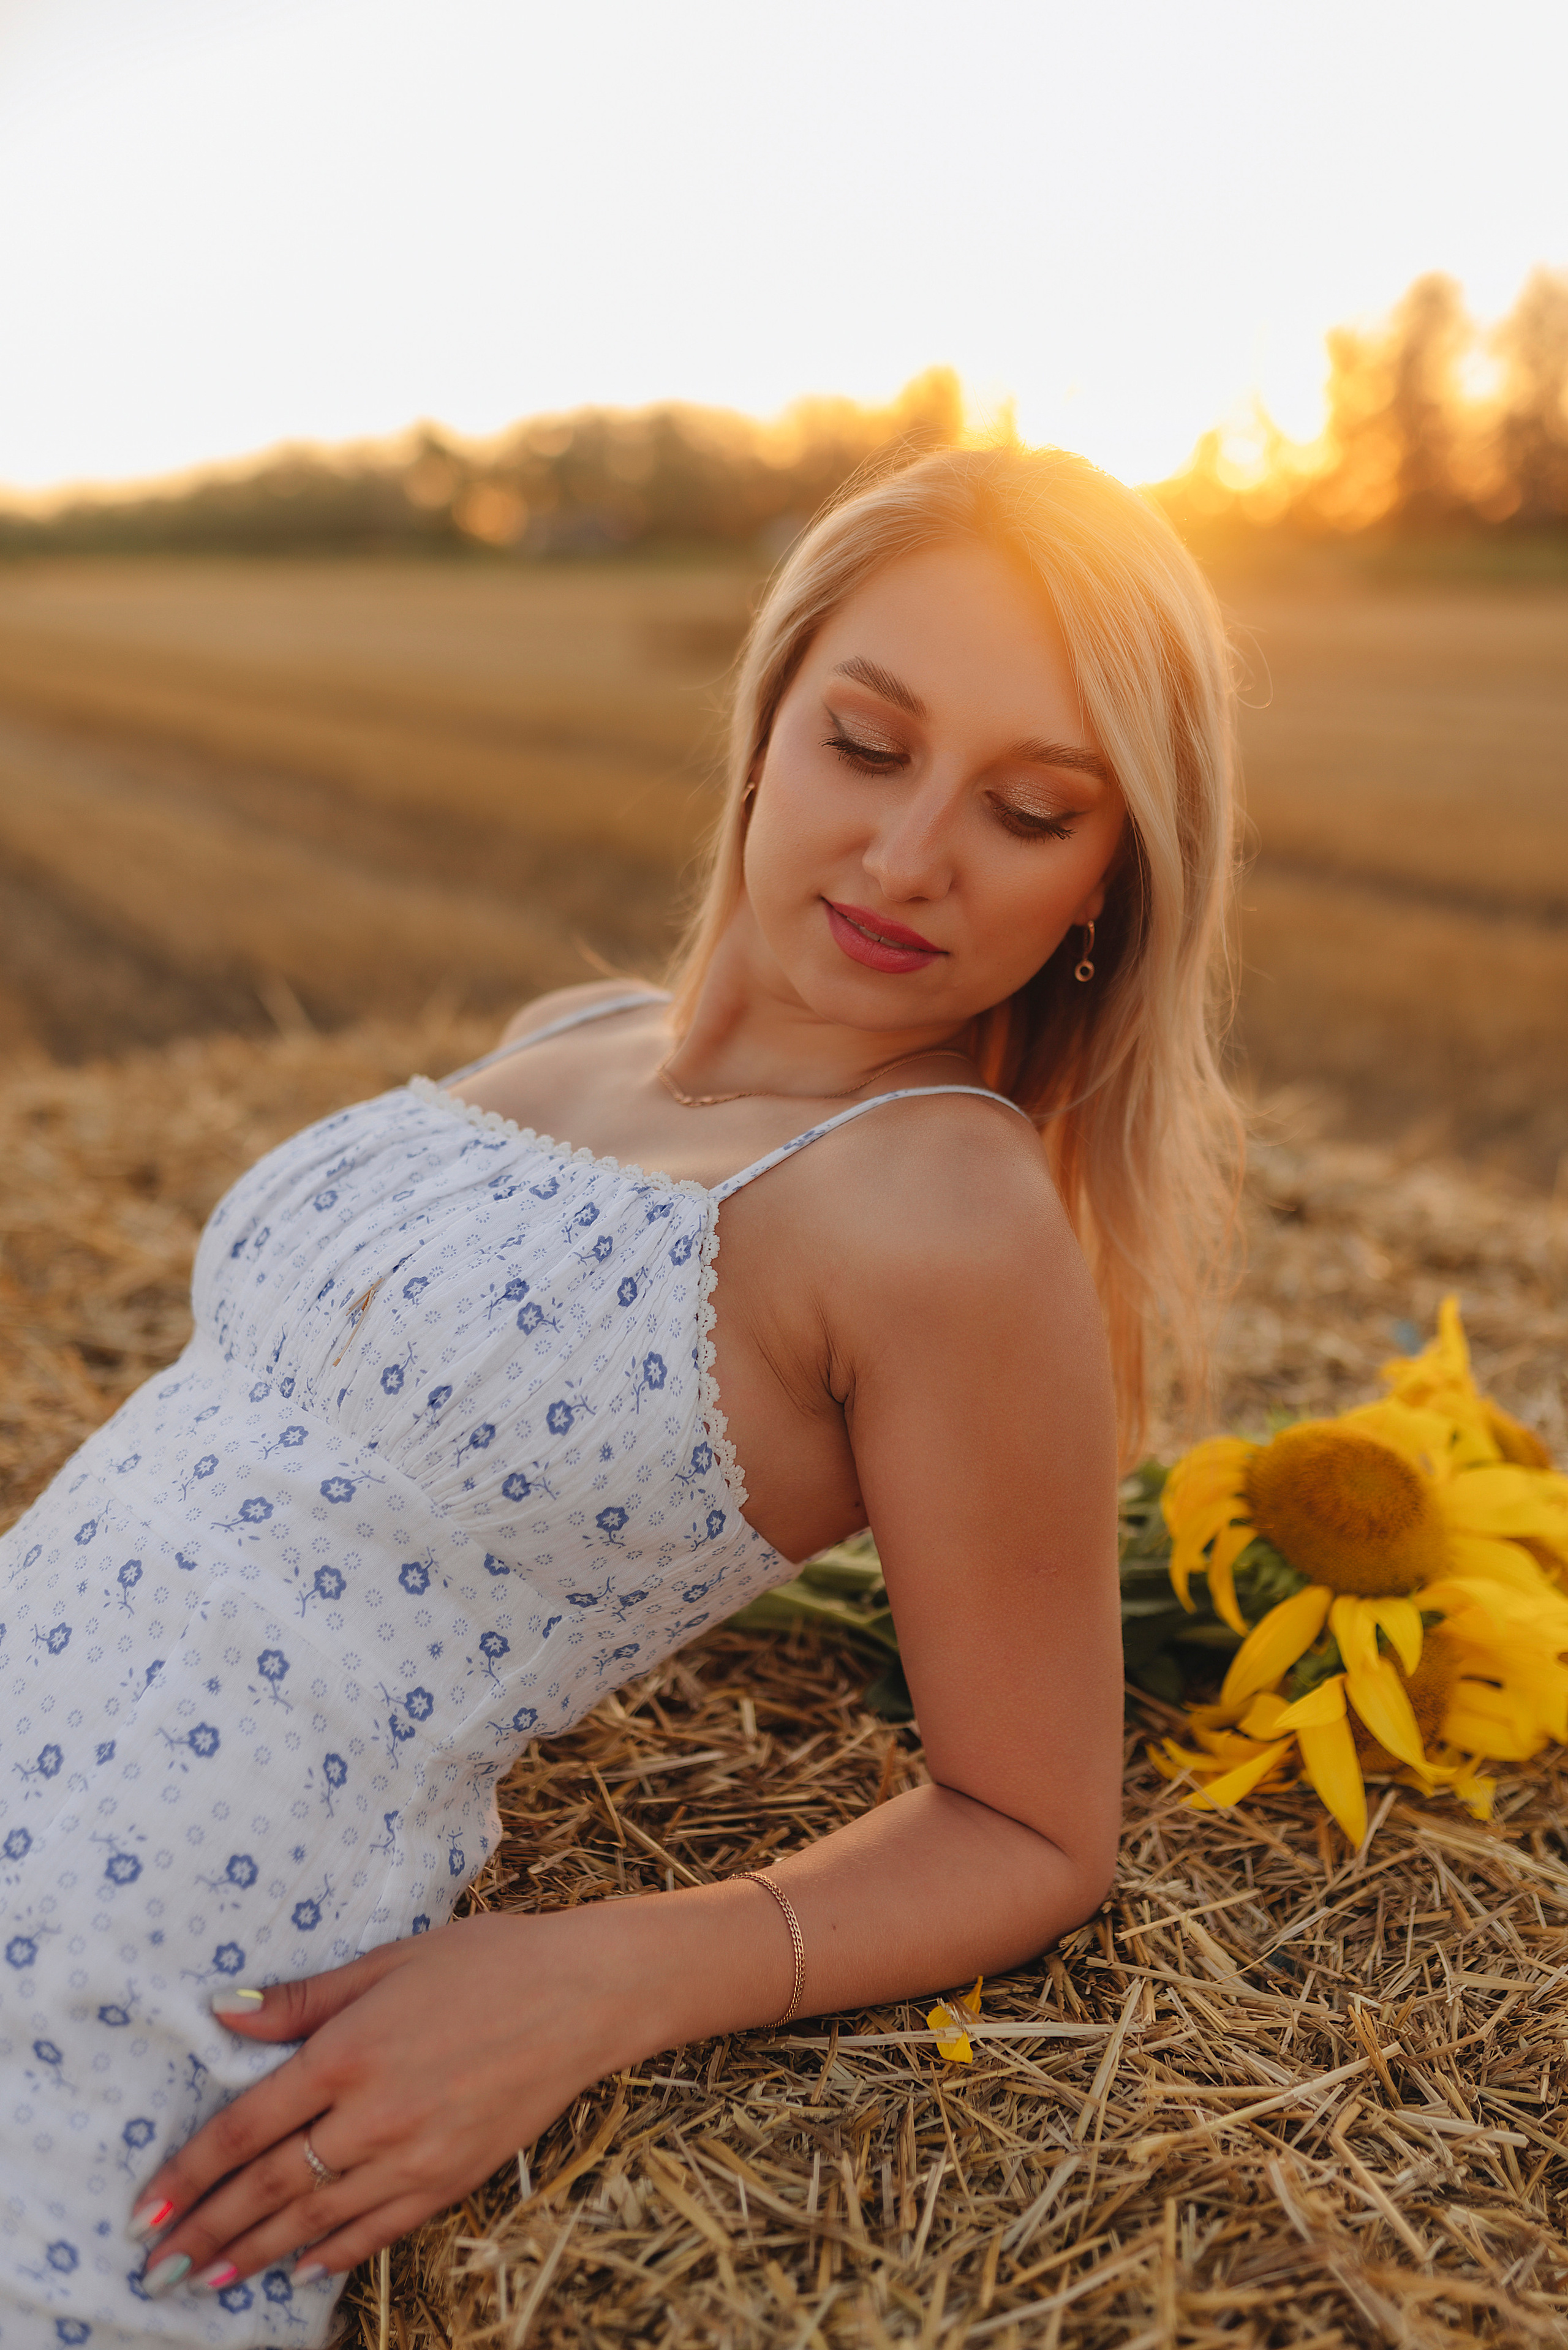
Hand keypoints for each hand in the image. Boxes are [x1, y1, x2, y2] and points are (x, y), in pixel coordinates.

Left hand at [126, 1905, 653, 2297]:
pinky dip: (334, 2255)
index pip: (245, 2128)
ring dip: (253, 2256)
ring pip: (315, 2221)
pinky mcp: (453, 2178)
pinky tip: (299, 2270)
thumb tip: (225, 2014)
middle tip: (156, 2267)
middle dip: (207, 2232)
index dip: (190, 2173)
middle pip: (269, 2188)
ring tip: (207, 2282)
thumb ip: (303, 1999)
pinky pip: (379, 2230)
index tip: (147, 2208)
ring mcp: (416, 2154)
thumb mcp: (389, 1961)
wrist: (584, 1994)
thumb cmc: (486, 1960)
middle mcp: (374, 2115)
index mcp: (349, 2053)